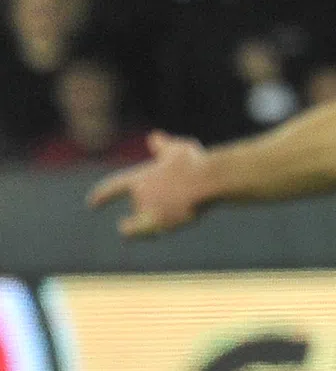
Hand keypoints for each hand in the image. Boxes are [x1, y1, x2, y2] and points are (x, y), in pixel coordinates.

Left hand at [87, 131, 210, 237]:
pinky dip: (153, 231)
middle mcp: (140, 197)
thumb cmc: (196, 163)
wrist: (208, 181)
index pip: (112, 188)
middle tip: (166, 204)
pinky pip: (151, 232)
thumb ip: (164, 146)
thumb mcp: (179, 149)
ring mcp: (150, 212)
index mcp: (139, 177)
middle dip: (147, 208)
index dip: (101, 196)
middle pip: (139, 206)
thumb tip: (154, 138)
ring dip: (148, 225)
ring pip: (143, 224)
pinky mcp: (162, 224)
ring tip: (159, 226)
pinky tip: (159, 230)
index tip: (91, 204)